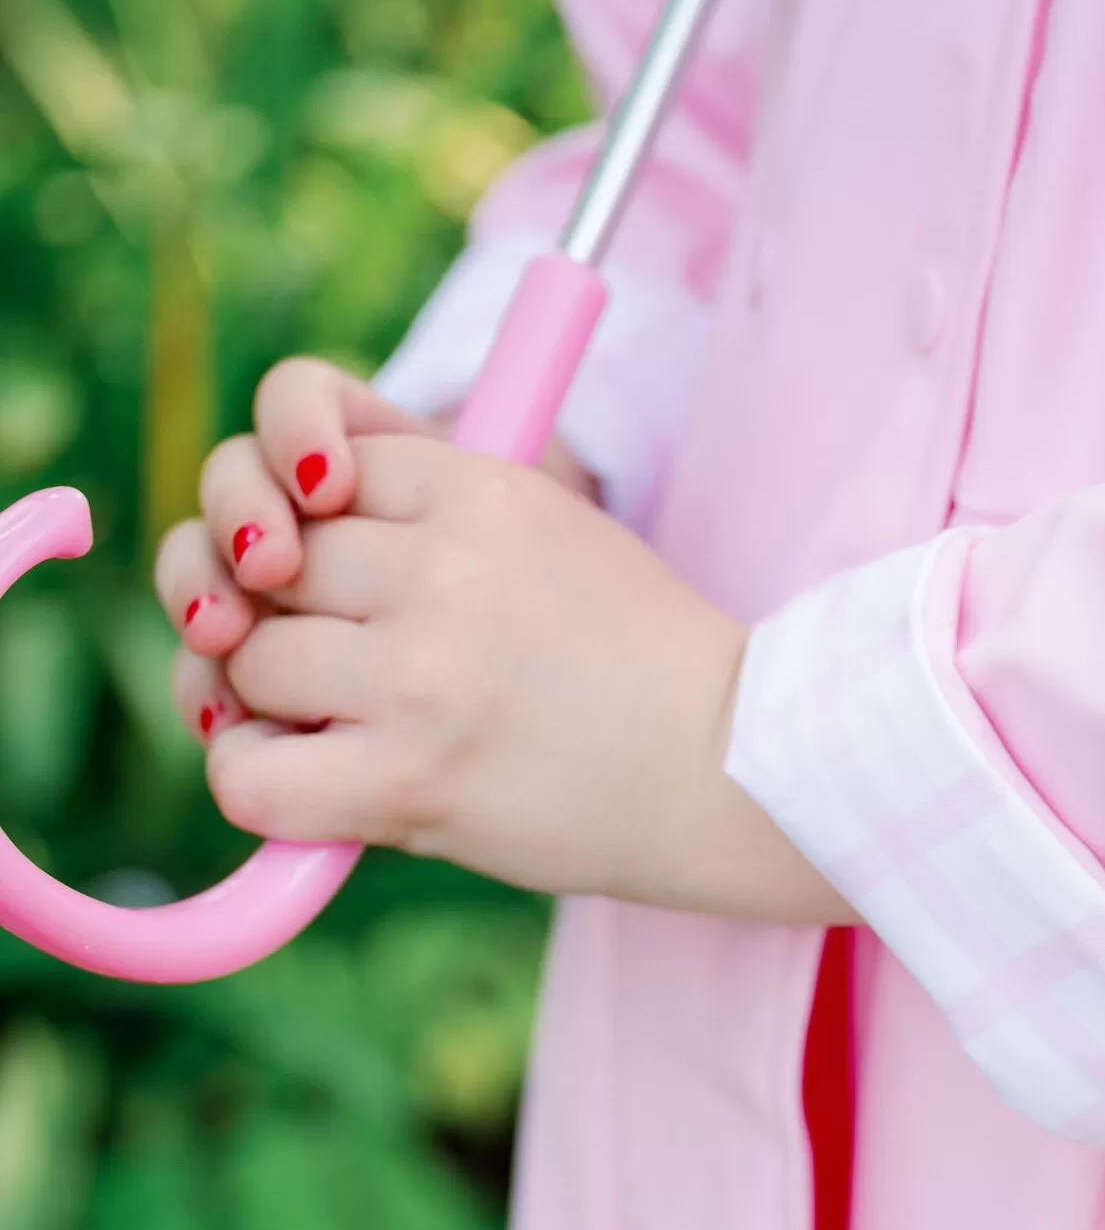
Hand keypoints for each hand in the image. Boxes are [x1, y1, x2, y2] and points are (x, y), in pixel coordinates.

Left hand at [155, 384, 851, 923]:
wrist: (732, 770)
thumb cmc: (638, 663)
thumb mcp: (548, 530)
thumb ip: (425, 505)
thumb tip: (268, 544)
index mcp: (476, 484)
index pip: (300, 442)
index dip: (288, 507)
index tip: (310, 559)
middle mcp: (441, 564)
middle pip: (263, 559)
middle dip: (268, 613)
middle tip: (311, 662)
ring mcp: (421, 671)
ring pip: (250, 662)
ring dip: (268, 707)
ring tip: (337, 733)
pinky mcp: (413, 777)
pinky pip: (247, 774)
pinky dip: (254, 782)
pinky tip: (309, 788)